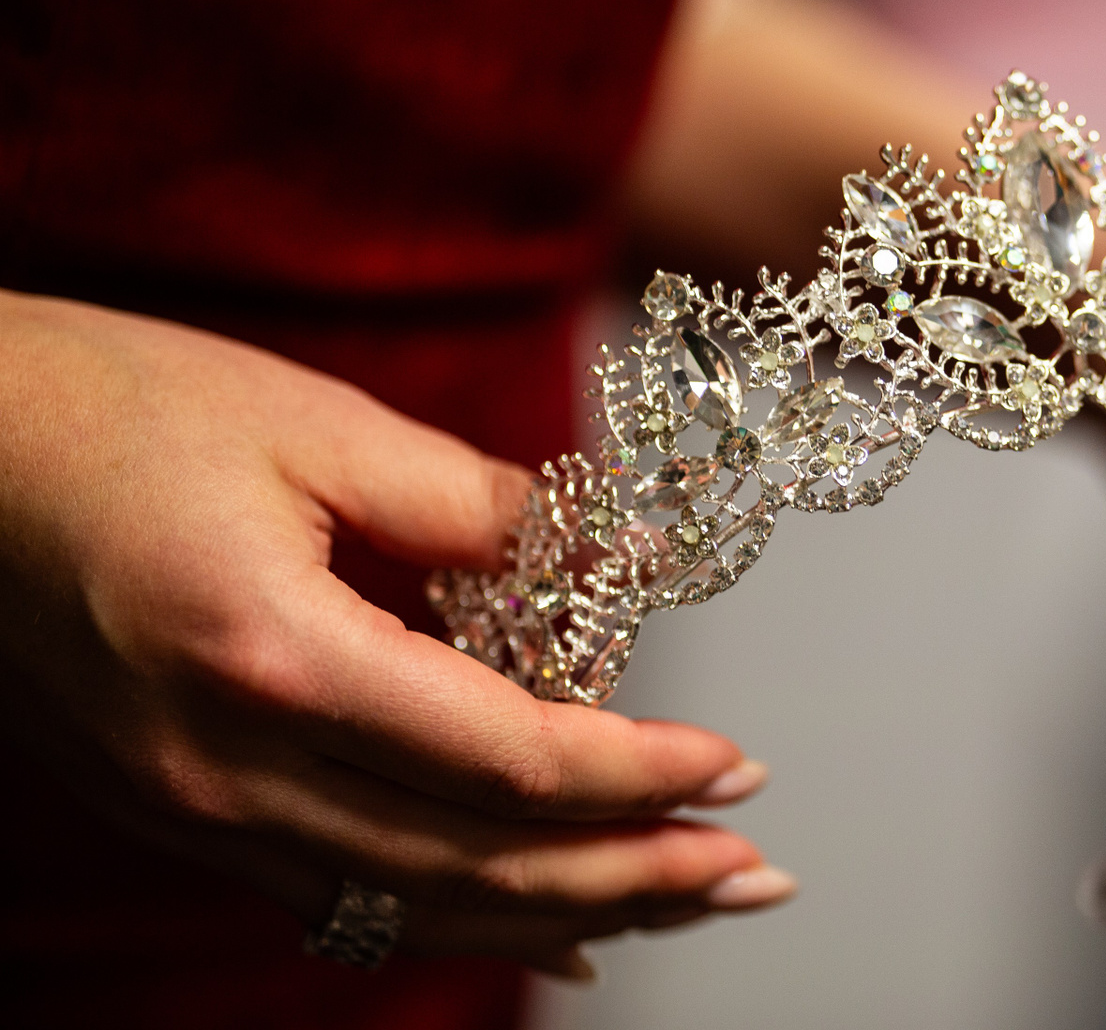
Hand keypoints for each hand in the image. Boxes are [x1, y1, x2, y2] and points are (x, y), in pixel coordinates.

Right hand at [0, 291, 794, 977]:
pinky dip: (457, 921)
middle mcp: (228, 768)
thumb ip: (473, 507)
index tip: (737, 764)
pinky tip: (544, 937)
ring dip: (564, 917)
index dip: (637, 775)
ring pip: (413, 908)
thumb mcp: (314, 425)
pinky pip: (341, 901)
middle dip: (632, 877)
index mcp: (275, 660)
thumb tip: (604, 566)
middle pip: (474, 865)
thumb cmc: (110, 409)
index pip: (506, 763)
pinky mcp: (178, 806)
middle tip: (755, 875)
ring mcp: (192, 807)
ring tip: (683, 909)